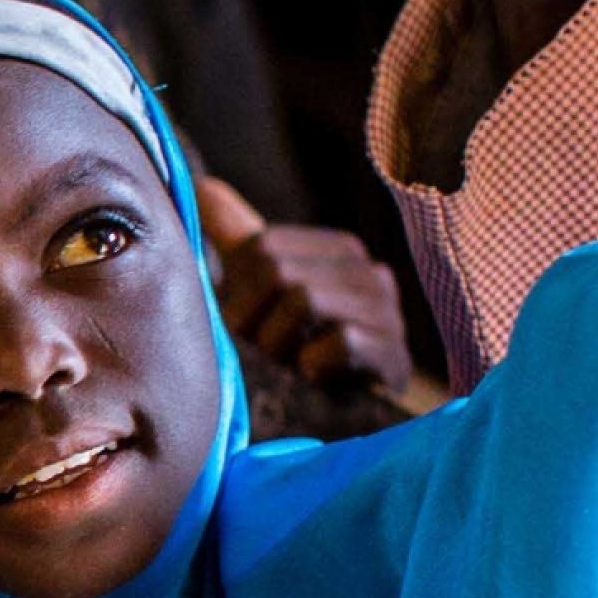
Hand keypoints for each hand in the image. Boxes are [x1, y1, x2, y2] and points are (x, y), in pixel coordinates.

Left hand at [201, 179, 410, 394]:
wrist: (343, 412)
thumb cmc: (295, 345)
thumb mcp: (261, 287)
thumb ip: (237, 237)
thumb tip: (202, 185)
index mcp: (338, 250)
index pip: (261, 249)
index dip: (240, 294)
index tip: (254, 323)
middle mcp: (370, 271)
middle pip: (279, 273)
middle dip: (259, 322)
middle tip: (274, 349)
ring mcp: (388, 311)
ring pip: (305, 302)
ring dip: (282, 345)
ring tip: (295, 361)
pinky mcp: (394, 353)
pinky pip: (339, 342)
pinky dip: (313, 366)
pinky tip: (319, 375)